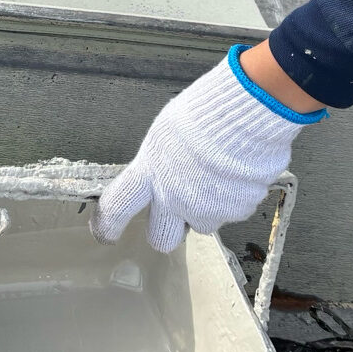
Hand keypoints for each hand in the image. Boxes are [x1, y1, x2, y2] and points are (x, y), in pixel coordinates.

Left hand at [91, 45, 324, 251]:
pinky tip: (235, 172)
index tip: (105, 233)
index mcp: (150, 172)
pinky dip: (232, 197)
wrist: (247, 113)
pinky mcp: (235, 211)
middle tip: (175, 212)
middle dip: (167, 229)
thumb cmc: (205, 113)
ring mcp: (206, 209)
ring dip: (206, 208)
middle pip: (161, 238)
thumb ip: (157, 163)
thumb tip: (158, 174)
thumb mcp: (165, 133)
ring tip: (216, 175)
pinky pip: (231, 211)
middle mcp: (174, 198)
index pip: (117, 207)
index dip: (107, 225)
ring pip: (202, 223)